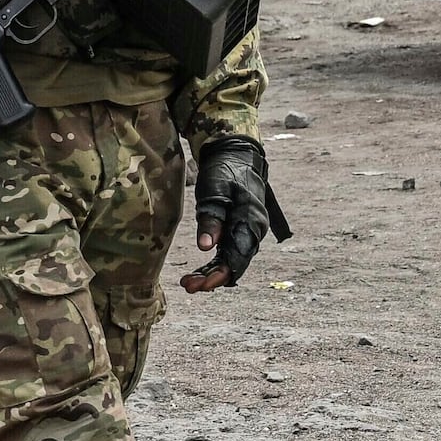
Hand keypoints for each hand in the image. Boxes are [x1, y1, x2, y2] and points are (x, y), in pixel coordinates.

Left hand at [181, 136, 283, 292]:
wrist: (235, 154)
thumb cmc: (225, 170)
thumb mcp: (214, 192)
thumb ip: (212, 220)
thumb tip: (206, 248)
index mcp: (250, 221)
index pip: (237, 258)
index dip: (219, 275)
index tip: (200, 286)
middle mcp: (253, 230)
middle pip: (235, 263)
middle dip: (212, 278)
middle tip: (187, 286)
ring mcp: (247, 230)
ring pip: (231, 260)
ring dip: (212, 273)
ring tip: (188, 282)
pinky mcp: (238, 228)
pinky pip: (228, 251)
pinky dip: (214, 262)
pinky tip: (199, 271)